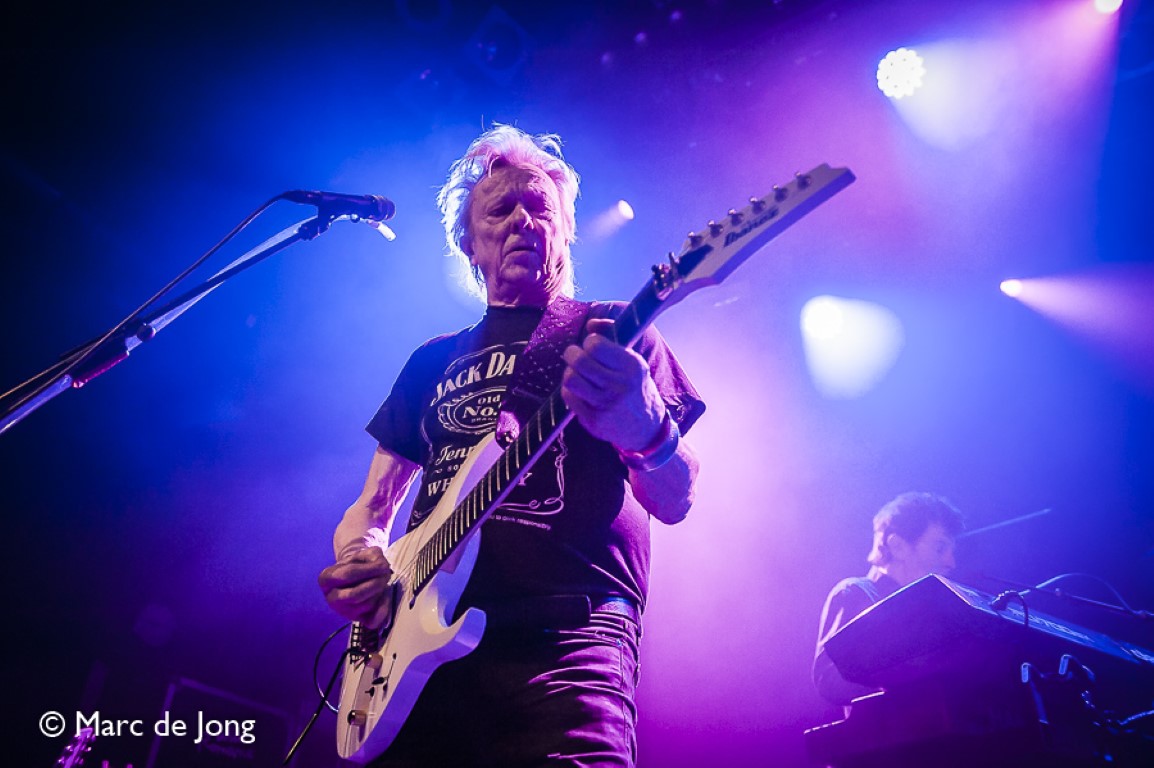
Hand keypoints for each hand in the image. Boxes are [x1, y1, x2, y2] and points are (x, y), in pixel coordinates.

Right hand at [318, 545, 393, 626]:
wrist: (358, 576)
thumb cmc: (359, 564)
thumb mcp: (364, 554)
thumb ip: (374, 556)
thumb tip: (383, 567)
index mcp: (326, 579)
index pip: (346, 575)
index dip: (369, 570)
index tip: (383, 565)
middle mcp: (331, 598)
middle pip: (354, 595)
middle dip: (375, 584)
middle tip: (386, 575)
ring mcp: (343, 612)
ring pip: (365, 605)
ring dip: (380, 592)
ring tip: (383, 582)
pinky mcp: (357, 620)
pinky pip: (373, 621)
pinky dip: (383, 609)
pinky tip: (385, 596)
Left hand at [561, 318, 664, 451]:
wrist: (645, 427)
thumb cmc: (635, 386)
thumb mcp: (632, 361)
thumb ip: (612, 337)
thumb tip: (591, 323)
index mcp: (632, 367)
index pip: (596, 345)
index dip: (590, 342)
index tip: (592, 346)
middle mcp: (620, 386)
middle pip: (580, 361)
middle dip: (572, 353)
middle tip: (574, 354)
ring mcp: (606, 406)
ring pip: (571, 379)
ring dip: (569, 372)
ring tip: (577, 373)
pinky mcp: (593, 421)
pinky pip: (568, 397)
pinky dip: (570, 390)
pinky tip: (580, 391)